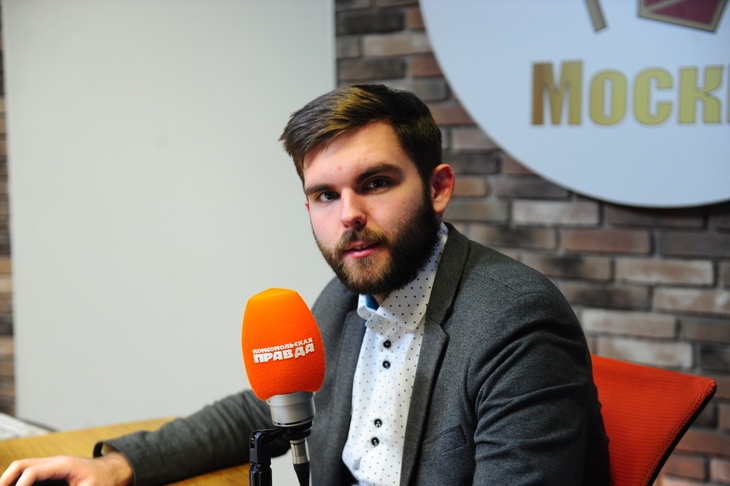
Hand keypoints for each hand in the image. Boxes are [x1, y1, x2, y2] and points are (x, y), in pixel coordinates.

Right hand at [0, 453, 132, 485]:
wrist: (114, 472)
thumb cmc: (104, 481)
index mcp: (63, 464)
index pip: (32, 471)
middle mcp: (54, 462)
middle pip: (21, 465)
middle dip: (7, 480)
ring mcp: (52, 467)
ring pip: (23, 468)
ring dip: (11, 480)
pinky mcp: (52, 473)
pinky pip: (30, 474)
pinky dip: (20, 481)